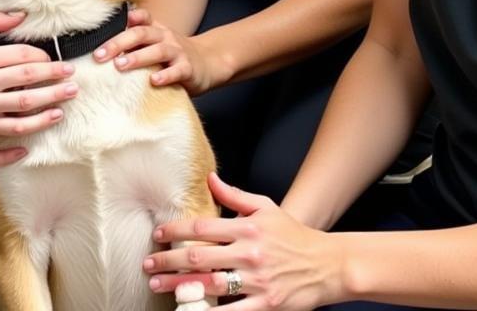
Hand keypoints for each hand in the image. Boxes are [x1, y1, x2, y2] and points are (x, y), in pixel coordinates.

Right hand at [0, 10, 78, 142]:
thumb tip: (20, 15)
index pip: (20, 55)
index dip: (41, 57)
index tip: (52, 59)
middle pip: (28, 78)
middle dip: (55, 75)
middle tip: (72, 74)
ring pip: (27, 103)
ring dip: (53, 99)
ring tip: (70, 95)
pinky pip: (15, 127)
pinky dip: (37, 125)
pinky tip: (52, 118)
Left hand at [92, 8, 219, 93]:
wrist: (209, 62)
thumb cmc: (173, 56)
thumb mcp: (155, 43)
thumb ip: (135, 43)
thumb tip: (100, 48)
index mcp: (155, 29)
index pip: (139, 18)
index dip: (121, 20)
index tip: (100, 29)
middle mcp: (166, 36)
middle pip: (141, 34)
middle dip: (118, 43)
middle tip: (99, 56)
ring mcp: (178, 52)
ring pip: (157, 50)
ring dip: (137, 57)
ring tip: (120, 66)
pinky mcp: (188, 69)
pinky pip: (177, 71)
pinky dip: (165, 75)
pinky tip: (153, 81)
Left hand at [142, 172, 341, 309]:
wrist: (327, 264)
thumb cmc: (293, 235)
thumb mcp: (266, 207)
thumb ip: (235, 195)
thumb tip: (209, 179)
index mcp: (247, 227)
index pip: (203, 226)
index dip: (176, 230)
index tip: (158, 235)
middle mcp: (249, 252)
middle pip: (200, 256)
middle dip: (169, 261)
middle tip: (148, 265)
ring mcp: (257, 280)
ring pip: (210, 284)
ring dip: (180, 286)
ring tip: (158, 286)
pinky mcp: (266, 304)